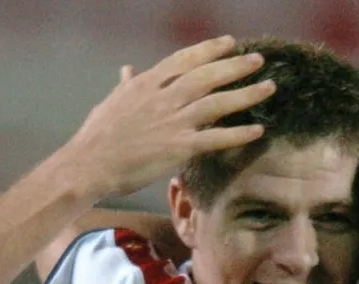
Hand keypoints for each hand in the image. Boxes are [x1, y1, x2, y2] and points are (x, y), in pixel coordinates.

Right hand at [56, 36, 274, 196]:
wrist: (88, 165)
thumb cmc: (96, 138)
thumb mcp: (111, 103)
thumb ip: (126, 86)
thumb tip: (127, 69)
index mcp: (146, 84)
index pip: (184, 59)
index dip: (209, 50)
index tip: (229, 43)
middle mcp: (163, 98)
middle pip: (207, 76)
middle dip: (234, 66)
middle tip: (258, 59)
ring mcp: (172, 122)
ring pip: (216, 103)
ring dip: (246, 94)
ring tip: (269, 87)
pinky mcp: (178, 148)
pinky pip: (215, 138)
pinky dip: (238, 134)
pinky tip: (257, 130)